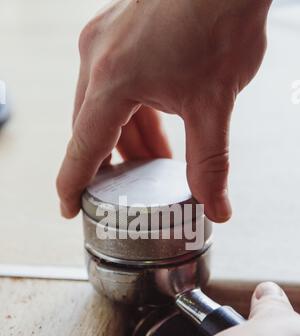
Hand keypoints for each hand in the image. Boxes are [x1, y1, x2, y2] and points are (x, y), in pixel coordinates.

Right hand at [57, 0, 271, 220]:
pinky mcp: (120, 32)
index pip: (83, 147)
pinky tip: (157, 130)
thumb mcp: (214, 103)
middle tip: (124, 192)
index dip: (73, 183)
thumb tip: (217, 207)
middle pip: (91, 128)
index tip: (69, 207)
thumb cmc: (221, 19)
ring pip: (104, 107)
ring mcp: (106, 41)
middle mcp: (98, 57)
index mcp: (112, 79)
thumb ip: (210, 162)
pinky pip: (115, 84)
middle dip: (110, 164)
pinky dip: (133, 114)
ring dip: (127, 140)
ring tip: (153, 165)